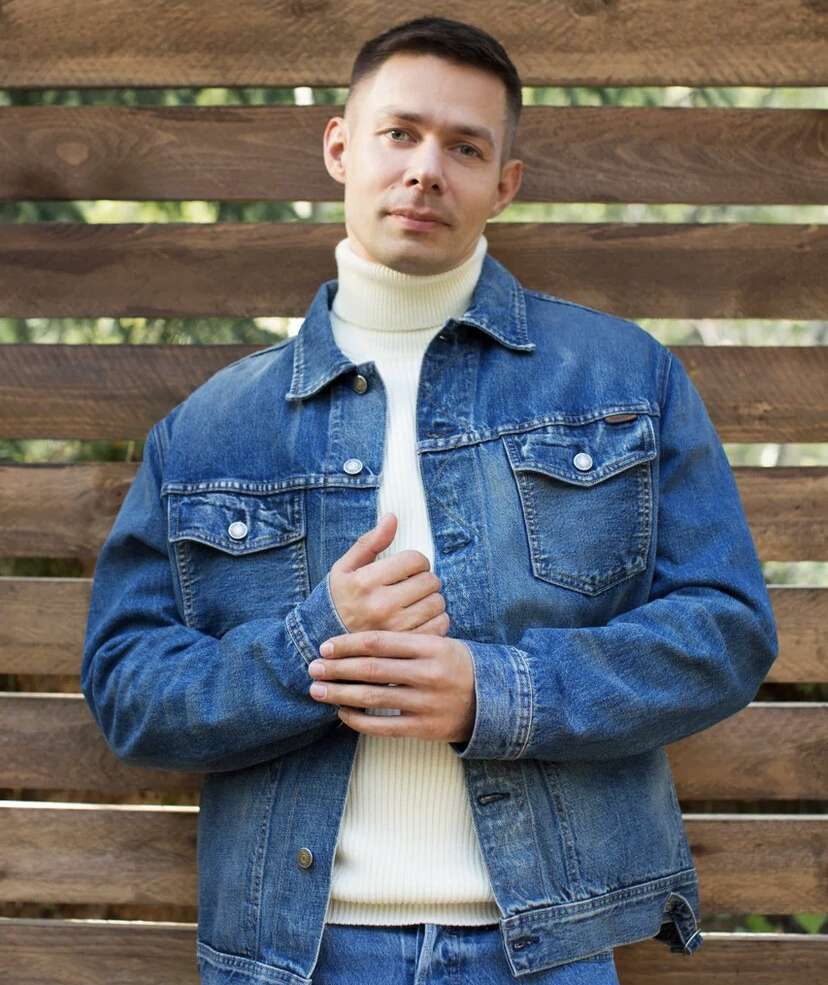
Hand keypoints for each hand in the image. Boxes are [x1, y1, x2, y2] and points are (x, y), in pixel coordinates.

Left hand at [307, 630, 475, 742]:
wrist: (494, 702)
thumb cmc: (458, 666)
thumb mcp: (441, 643)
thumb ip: (406, 641)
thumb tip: (358, 639)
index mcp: (431, 647)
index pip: (379, 642)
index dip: (348, 644)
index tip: (326, 646)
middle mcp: (428, 674)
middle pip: (371, 669)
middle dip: (337, 668)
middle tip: (312, 667)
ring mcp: (426, 704)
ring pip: (373, 698)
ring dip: (340, 694)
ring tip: (318, 690)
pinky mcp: (424, 729)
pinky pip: (383, 726)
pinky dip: (358, 720)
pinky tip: (342, 712)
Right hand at [328, 513, 448, 635]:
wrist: (329, 643)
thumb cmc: (340, 600)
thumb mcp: (345, 568)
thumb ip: (370, 542)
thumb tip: (392, 517)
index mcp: (366, 582)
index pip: (415, 560)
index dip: (416, 561)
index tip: (408, 569)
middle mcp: (381, 606)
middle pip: (430, 581)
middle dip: (425, 579)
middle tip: (413, 586)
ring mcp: (396, 630)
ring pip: (438, 602)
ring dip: (431, 599)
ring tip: (415, 602)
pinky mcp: (408, 645)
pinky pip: (440, 624)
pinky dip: (436, 619)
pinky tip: (420, 619)